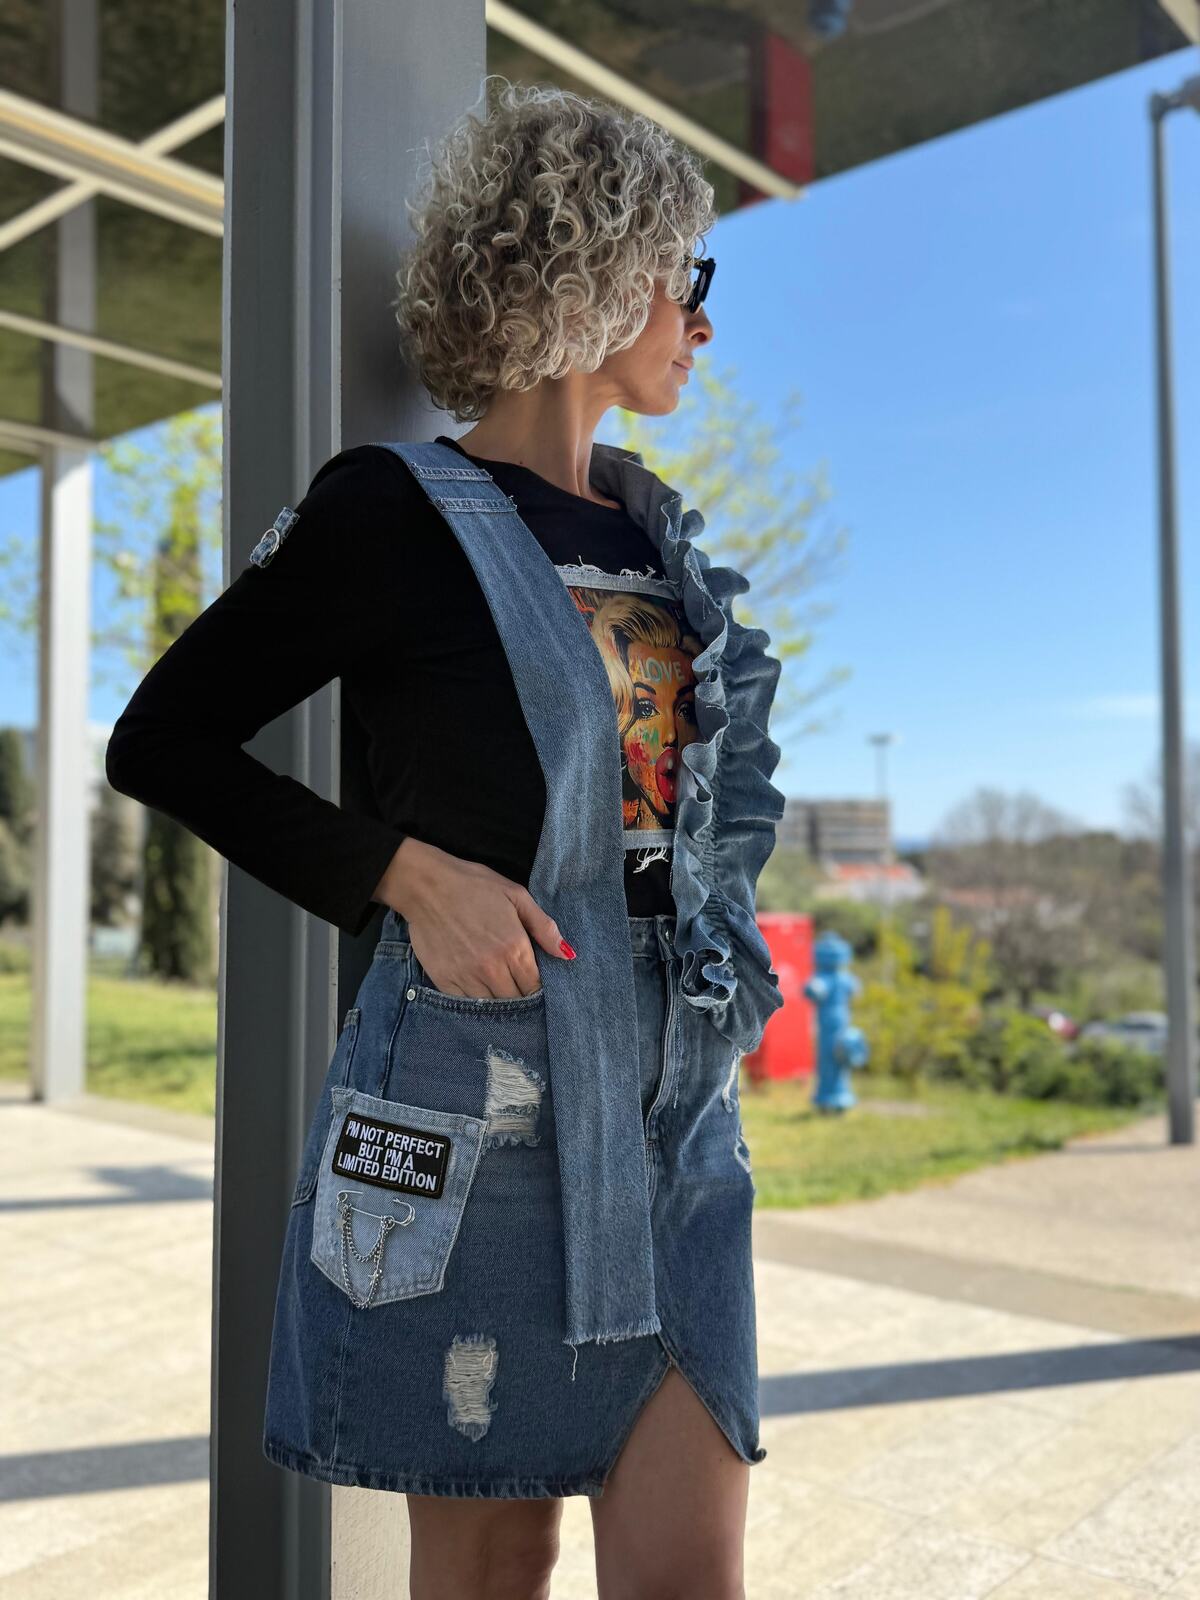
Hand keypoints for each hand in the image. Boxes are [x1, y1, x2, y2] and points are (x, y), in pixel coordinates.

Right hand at [371, 838, 573, 997]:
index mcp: (514, 947)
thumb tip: (567, 954)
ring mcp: (467, 977)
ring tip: (500, 991)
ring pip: (493, 1008)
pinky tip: (479, 992)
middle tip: (519, 988)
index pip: (536, 986)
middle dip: (522, 997)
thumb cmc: (473, 886)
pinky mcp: (444, 981)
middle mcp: (492, 968)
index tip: (537, 983)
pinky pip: (467, 1006)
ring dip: (500, 1004)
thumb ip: (543, 927)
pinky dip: (476, 1004)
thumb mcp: (516, 896)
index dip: (540, 989)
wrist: (426, 886)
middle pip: (516, 1001)